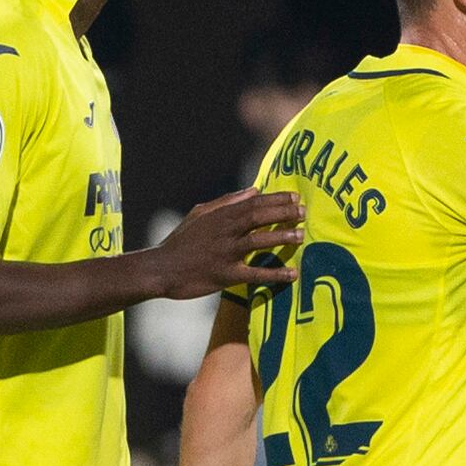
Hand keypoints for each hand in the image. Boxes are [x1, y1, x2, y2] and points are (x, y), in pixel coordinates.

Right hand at [148, 189, 304, 299]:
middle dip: (283, 213)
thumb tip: (254, 190)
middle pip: (259, 217)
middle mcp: (224, 231)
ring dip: (281, 237)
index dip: (276, 199)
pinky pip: (255, 273)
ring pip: (258, 241)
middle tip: (304, 212)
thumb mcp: (200, 214)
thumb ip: (227, 202)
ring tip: (301, 236)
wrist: (161, 269)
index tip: (295, 197)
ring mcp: (225, 253)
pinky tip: (292, 274)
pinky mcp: (226, 275)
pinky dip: (275, 274)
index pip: (253, 202)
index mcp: (220, 216)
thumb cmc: (181, 241)